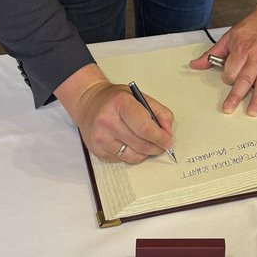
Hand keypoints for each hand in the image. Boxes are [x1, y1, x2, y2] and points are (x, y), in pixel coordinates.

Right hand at [55, 64, 172, 161]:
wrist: (88, 103)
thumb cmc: (115, 99)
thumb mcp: (139, 96)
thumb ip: (159, 112)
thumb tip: (167, 133)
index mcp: (121, 104)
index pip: (145, 128)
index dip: (160, 137)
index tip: (168, 141)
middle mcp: (108, 121)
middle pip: (141, 144)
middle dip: (156, 147)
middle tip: (162, 145)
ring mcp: (101, 138)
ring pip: (134, 156)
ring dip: (146, 153)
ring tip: (147, 144)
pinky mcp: (97, 150)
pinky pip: (123, 159)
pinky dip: (132, 154)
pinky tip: (130, 143)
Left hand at [189, 0, 256, 115]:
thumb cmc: (249, 29)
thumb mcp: (228, 38)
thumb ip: (211, 54)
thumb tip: (194, 65)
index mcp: (242, 49)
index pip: (231, 70)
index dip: (227, 76)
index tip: (229, 77)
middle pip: (245, 79)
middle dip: (236, 94)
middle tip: (228, 108)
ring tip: (252, 112)